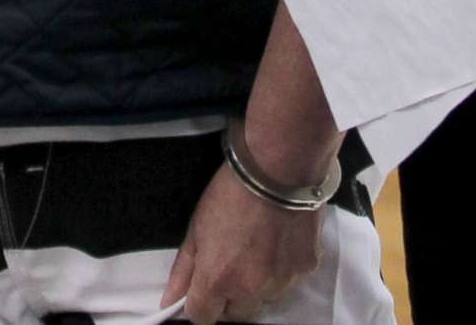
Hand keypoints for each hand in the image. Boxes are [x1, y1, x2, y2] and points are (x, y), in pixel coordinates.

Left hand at [162, 162, 322, 324]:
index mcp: (217, 280)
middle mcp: (250, 289)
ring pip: (266, 297)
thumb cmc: (231, 192)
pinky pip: (290, 279)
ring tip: (260, 247)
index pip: (202, 318)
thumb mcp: (196, 227)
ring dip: (259, 283)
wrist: (279, 166)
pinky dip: (284, 266)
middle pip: (237, 313)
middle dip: (231, 296)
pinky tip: (280, 238)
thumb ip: (183, 271)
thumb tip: (169, 302)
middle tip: (233, 263)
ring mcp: (282, 281)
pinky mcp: (306, 268)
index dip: (201, 303)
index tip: (204, 286)